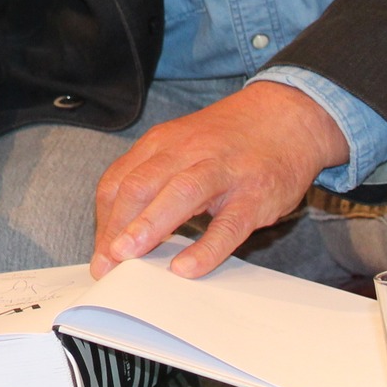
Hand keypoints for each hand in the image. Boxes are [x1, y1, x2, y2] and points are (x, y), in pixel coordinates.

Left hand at [91, 81, 346, 278]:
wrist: (287, 118)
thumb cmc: (227, 143)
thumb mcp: (183, 149)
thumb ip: (154, 180)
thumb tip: (122, 231)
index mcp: (162, 144)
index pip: (119, 180)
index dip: (105, 219)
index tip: (99, 254)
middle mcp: (187, 152)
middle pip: (140, 185)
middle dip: (116, 226)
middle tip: (105, 263)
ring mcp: (222, 171)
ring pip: (179, 194)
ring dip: (148, 226)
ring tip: (127, 257)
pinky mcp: (255, 194)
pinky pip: (228, 224)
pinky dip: (206, 247)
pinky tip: (186, 268)